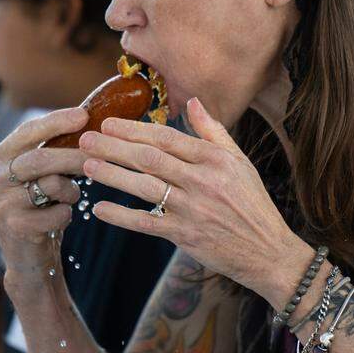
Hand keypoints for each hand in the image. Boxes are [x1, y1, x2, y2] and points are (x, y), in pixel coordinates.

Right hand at [0, 107, 89, 277]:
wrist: (28, 258)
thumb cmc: (40, 208)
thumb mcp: (40, 175)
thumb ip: (52, 149)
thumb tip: (87, 118)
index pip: (28, 131)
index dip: (57, 121)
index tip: (84, 115)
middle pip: (41, 158)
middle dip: (75, 156)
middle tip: (99, 157)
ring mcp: (1, 204)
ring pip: (52, 185)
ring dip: (71, 191)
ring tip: (68, 198)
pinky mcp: (14, 227)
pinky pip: (57, 212)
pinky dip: (67, 215)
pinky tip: (58, 220)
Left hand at [78, 97, 303, 296]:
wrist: (268, 251)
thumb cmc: (253, 204)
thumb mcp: (240, 162)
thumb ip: (213, 131)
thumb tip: (194, 101)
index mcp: (214, 159)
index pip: (166, 137)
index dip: (134, 129)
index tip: (108, 123)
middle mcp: (202, 181)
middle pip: (149, 158)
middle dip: (113, 147)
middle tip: (85, 139)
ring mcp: (192, 209)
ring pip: (144, 187)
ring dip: (112, 175)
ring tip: (87, 165)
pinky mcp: (185, 235)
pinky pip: (146, 223)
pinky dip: (121, 216)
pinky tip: (100, 208)